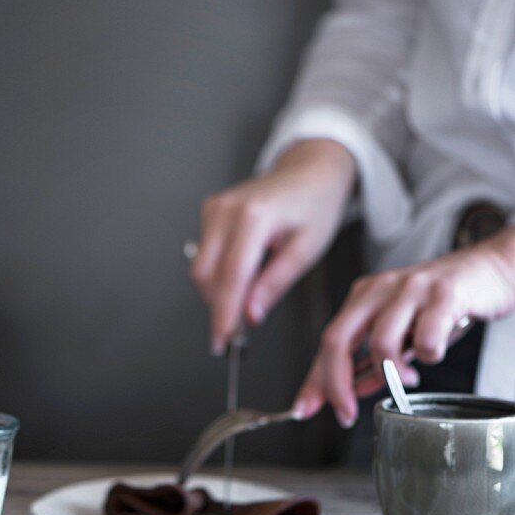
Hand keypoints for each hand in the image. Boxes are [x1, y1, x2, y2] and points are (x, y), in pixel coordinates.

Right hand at [191, 139, 355, 352]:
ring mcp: (214, 208)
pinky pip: (204, 254)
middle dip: (220, 305)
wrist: (310, 174)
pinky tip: (246, 268)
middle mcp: (226, 209)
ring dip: (219, 290)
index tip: (222, 340)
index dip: (224, 314)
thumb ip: (275, 285)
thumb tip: (251, 315)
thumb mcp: (306, 251)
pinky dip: (220, 272)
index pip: (231, 276)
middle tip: (241, 326)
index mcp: (254, 216)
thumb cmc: (314, 206)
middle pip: (206, 275)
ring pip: (200, 268)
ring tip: (252, 289)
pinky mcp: (209, 211)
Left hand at [294, 228, 514, 426]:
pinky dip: (429, 356)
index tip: (306, 406)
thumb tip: (353, 389)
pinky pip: (427, 339)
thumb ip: (375, 358)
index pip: (329, 340)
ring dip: (391, 373)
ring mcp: (411, 289)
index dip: (315, 378)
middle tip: (345, 412)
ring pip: (381, 342)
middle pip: (339, 339)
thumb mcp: (403, 329)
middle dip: (336, 384)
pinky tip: (435, 352)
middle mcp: (381, 289)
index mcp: (365, 296)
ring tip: (407, 379)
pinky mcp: (444, 294)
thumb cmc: (443, 302)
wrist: (490, 270)